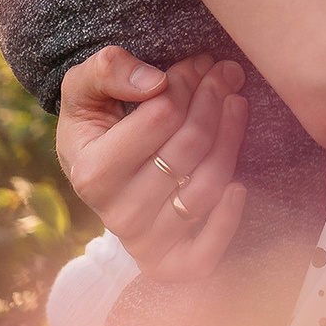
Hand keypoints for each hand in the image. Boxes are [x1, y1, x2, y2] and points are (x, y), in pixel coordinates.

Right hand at [56, 45, 249, 282]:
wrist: (94, 171)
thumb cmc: (96, 122)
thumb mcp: (84, 88)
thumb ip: (108, 70)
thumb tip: (155, 81)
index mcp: (92, 171)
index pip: (162, 115)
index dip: (187, 81)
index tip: (200, 62)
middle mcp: (116, 213)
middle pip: (190, 147)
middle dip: (214, 99)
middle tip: (227, 72)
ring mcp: (143, 241)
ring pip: (206, 187)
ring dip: (231, 139)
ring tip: (237, 103)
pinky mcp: (168, 263)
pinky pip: (205, 254)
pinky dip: (228, 220)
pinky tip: (240, 184)